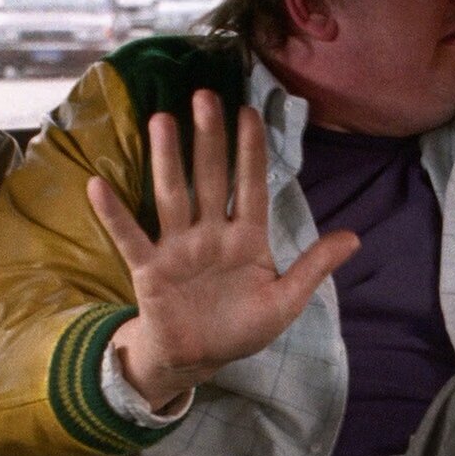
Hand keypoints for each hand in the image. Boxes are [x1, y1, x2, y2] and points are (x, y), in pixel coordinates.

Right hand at [88, 90, 359, 408]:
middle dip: (210, 138)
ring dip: (168, 159)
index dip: (251, 151)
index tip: (250, 112)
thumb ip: (313, 267)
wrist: (198, 360)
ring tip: (162, 120)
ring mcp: (179, 248)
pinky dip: (115, 214)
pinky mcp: (150, 270)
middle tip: (205, 95)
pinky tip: (99, 186)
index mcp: (246, 238)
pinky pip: (131, 238)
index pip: (251, 185)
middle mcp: (211, 234)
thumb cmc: (240, 327)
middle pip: (211, 178)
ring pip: (174, 196)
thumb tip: (355, 237)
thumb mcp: (285, 302)